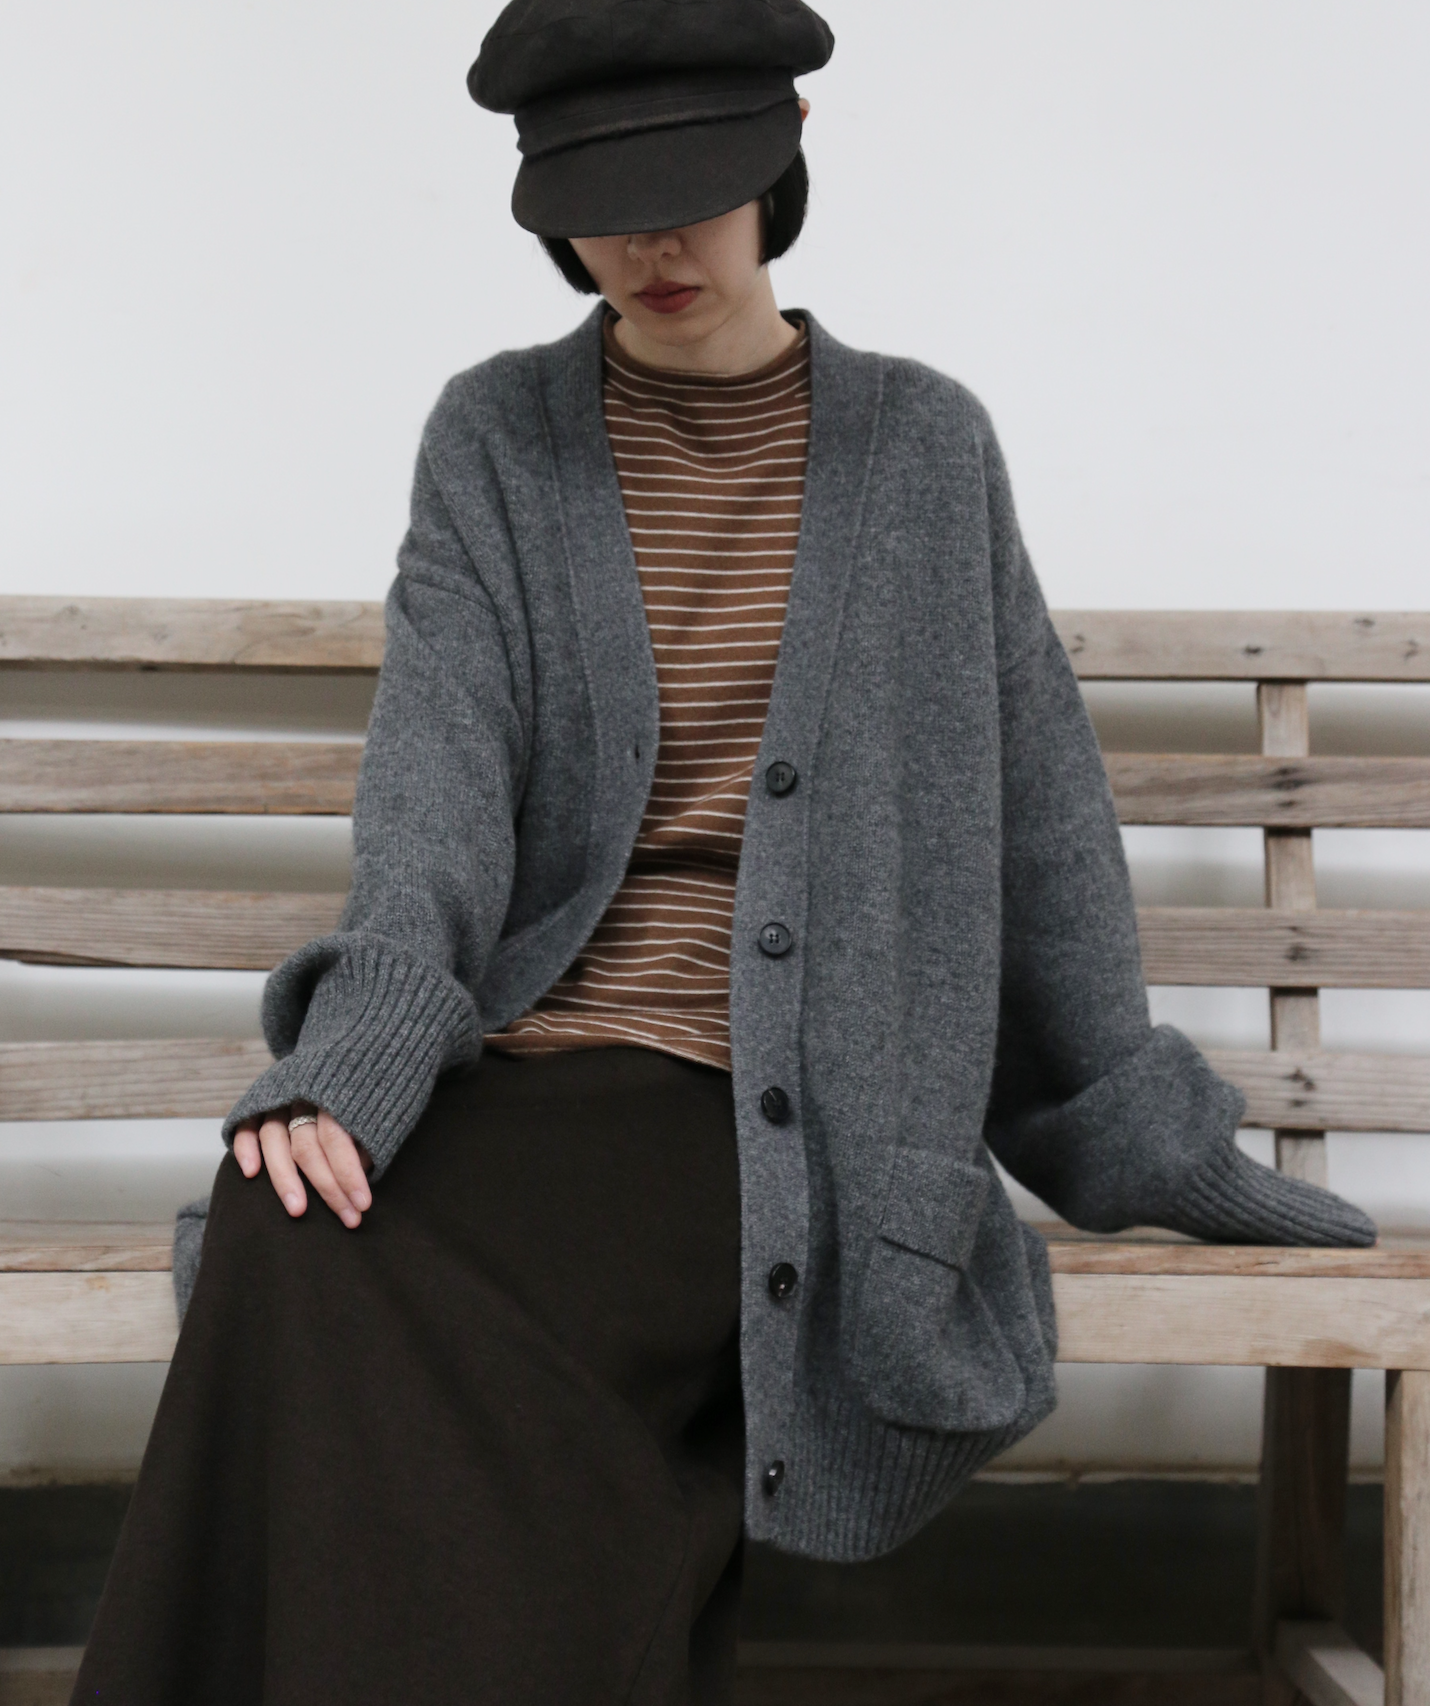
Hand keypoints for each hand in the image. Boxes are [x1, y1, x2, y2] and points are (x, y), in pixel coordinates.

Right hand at [233, 1103, 373, 1228]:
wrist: (340, 1059)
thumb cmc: (360, 1092)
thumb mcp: (372, 1106)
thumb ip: (365, 1138)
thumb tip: (363, 1174)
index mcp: (334, 1093)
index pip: (337, 1138)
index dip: (349, 1173)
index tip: (364, 1204)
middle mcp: (303, 1095)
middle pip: (307, 1146)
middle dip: (327, 1187)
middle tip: (348, 1218)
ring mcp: (278, 1098)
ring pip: (274, 1139)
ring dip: (285, 1178)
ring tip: (298, 1210)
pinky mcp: (258, 1102)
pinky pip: (246, 1125)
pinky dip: (245, 1147)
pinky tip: (250, 1173)